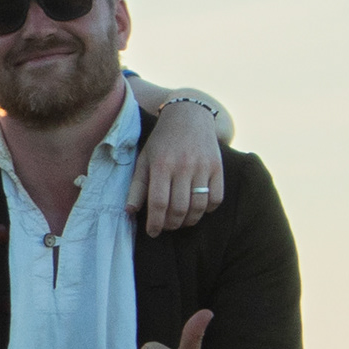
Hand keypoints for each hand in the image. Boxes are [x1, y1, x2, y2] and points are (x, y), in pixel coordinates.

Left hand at [130, 100, 227, 231]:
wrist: (189, 116)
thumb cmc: (162, 141)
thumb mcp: (144, 159)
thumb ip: (137, 185)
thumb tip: (130, 211)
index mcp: (161, 165)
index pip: (158, 202)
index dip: (155, 222)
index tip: (153, 232)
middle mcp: (183, 166)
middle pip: (179, 208)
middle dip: (171, 224)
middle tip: (166, 226)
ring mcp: (203, 167)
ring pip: (198, 206)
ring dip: (189, 220)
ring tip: (181, 221)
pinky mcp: (218, 167)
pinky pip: (216, 198)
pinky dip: (208, 209)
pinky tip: (198, 208)